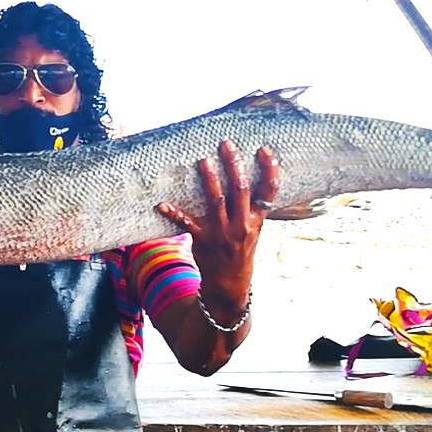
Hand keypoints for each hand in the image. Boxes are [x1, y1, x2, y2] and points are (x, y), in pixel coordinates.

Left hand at [156, 140, 281, 315]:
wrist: (229, 286)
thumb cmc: (240, 253)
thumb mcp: (254, 232)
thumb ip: (251, 210)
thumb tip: (246, 179)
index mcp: (256, 221)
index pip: (268, 192)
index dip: (269, 170)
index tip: (264, 150)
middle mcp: (241, 225)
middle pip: (240, 190)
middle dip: (233, 165)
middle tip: (226, 144)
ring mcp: (222, 233)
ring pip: (216, 201)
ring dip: (209, 180)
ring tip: (202, 161)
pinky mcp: (202, 241)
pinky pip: (186, 224)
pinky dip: (173, 213)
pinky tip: (162, 204)